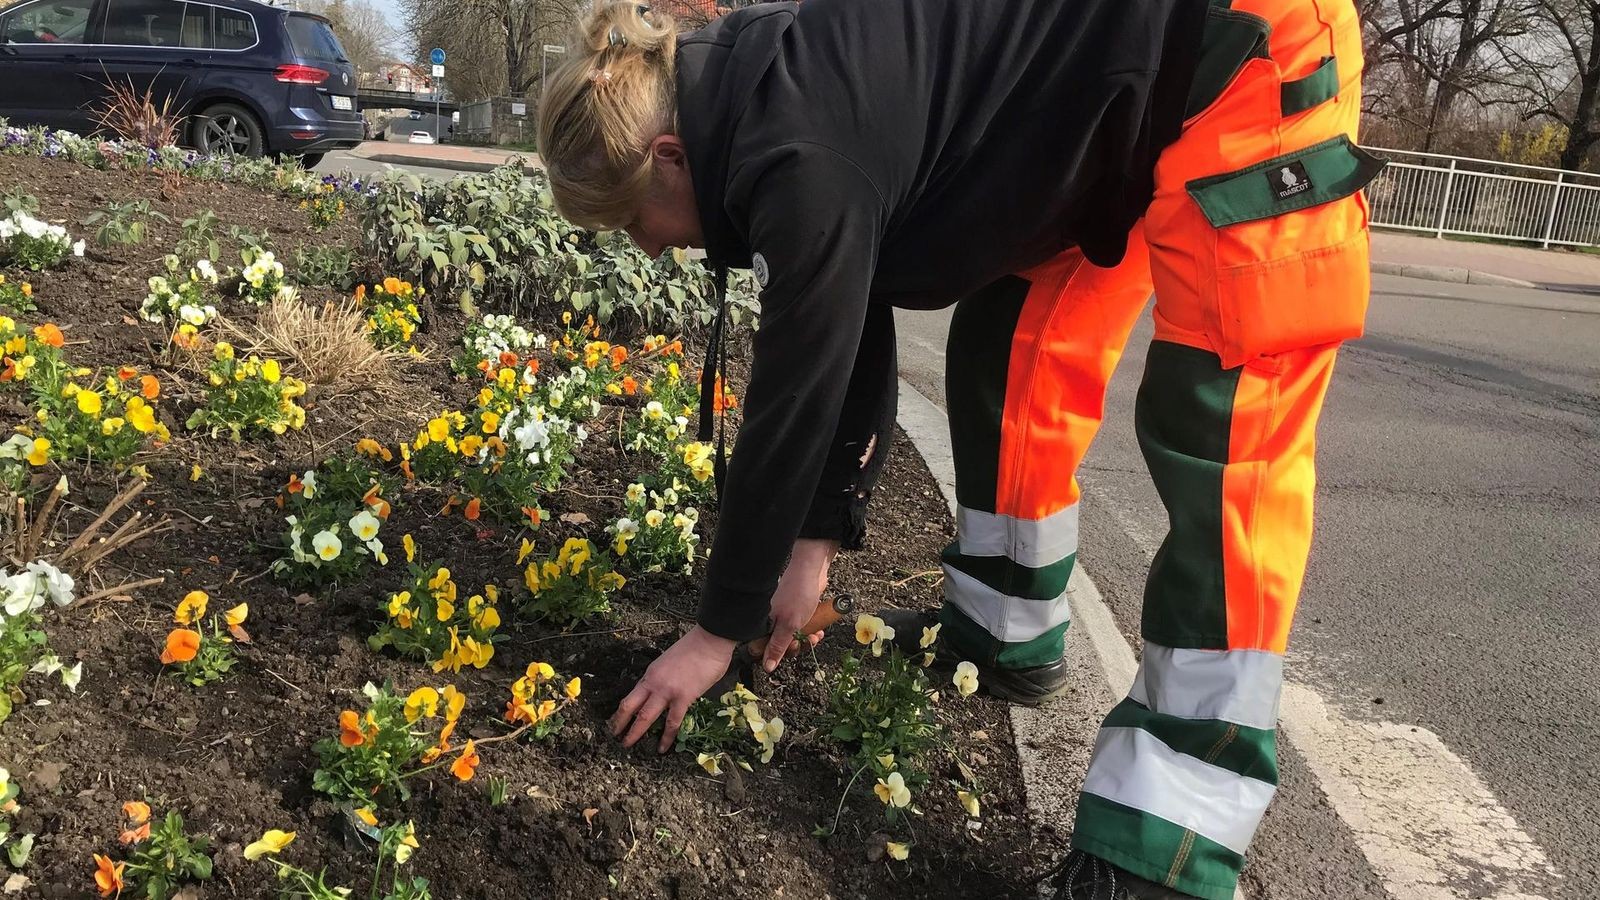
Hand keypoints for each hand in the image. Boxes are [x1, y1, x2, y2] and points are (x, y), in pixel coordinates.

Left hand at [611, 625, 735, 752]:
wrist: (709, 641)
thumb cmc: (694, 648)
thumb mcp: (669, 662)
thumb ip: (664, 678)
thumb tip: (664, 692)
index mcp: (650, 674)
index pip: (631, 696)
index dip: (621, 711)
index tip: (615, 722)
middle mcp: (654, 683)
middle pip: (630, 707)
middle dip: (619, 723)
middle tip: (613, 737)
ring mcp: (667, 691)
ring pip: (645, 716)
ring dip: (635, 732)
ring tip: (628, 745)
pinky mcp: (683, 697)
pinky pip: (672, 721)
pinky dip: (666, 737)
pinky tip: (663, 748)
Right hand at [760, 538, 839, 673]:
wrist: (811, 572)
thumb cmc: (798, 595)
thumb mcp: (789, 625)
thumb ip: (778, 646)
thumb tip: (767, 666)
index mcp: (765, 624)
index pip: (766, 649)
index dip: (779, 654)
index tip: (793, 649)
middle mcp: (772, 621)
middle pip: (782, 645)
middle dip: (798, 646)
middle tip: (808, 640)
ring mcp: (785, 617)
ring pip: (794, 638)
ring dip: (807, 640)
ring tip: (816, 636)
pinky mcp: (796, 613)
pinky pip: (802, 629)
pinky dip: (811, 631)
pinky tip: (819, 630)